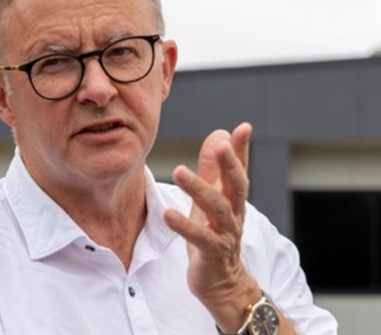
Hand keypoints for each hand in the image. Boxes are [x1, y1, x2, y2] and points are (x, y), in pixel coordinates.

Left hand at [164, 122, 260, 331]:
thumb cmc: (214, 235)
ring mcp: (225, 235)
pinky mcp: (212, 254)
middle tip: (221, 145)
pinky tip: (168, 213)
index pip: (239, 171)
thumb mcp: (211, 200)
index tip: (243, 127)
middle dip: (230, 165)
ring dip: (199, 189)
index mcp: (232, 199)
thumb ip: (213, 169)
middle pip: (236, 186)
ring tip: (179, 171)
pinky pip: (201, 239)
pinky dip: (184, 226)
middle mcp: (234, 214)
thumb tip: (219, 134)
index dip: (241, 150)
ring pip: (218, 209)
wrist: (222, 283)